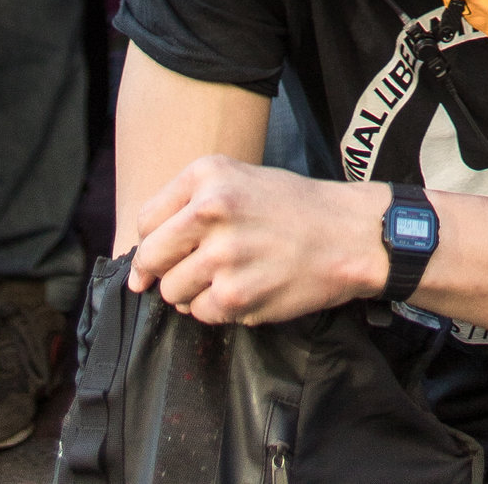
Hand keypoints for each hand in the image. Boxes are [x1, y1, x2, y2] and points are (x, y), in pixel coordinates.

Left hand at [129, 158, 385, 326]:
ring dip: (193, 292)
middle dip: (162, 272)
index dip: (154, 241)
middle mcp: (211, 209)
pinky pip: (200, 313)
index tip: (169, 252)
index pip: (146, 221)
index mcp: (208, 175)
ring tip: (228, 276)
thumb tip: (139, 266)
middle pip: (150, 258)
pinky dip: (217, 308)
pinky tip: (246, 289)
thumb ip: (188, 208)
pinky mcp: (235, 295)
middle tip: (191, 270)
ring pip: (172, 292)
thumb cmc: (292, 207)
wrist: (348, 233)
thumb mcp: (240, 179)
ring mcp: (222, 254)